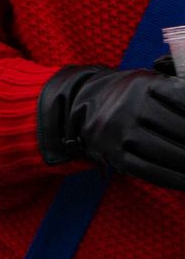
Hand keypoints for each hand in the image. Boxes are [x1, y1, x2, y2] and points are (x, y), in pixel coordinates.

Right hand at [41, 66, 184, 188]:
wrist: (83, 105)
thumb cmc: (132, 95)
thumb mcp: (151, 79)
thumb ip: (179, 84)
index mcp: (144, 84)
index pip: (184, 101)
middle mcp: (129, 106)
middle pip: (180, 129)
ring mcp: (119, 131)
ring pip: (167, 153)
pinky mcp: (114, 154)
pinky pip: (149, 170)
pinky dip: (175, 179)